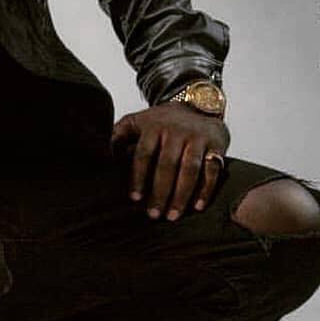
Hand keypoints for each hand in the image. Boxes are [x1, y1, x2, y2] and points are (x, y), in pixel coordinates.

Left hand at [111, 104, 230, 219]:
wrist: (199, 105)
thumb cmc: (162, 120)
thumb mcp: (137, 121)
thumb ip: (118, 135)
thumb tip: (103, 155)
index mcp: (154, 127)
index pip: (144, 154)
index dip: (138, 177)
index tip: (135, 198)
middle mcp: (176, 132)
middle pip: (167, 165)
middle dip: (160, 192)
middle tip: (154, 215)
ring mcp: (197, 139)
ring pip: (190, 169)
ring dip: (181, 195)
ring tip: (173, 216)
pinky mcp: (216, 146)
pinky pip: (212, 170)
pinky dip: (206, 189)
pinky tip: (197, 206)